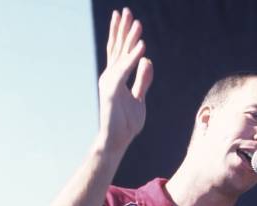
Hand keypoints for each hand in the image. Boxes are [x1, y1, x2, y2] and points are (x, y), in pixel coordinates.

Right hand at [97, 8, 153, 151]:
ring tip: (136, 22)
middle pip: (117, 48)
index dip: (122, 34)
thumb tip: (147, 61)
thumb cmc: (126, 123)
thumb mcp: (140, 99)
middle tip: (126, 10)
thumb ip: (143, 80)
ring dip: (130, 38)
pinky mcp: (112, 90)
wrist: (117, 141)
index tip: (126, 18)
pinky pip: (125, 70)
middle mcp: (110, 76)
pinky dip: (134, 58)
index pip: (119, 51)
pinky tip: (142, 47)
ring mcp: (110, 82)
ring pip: (121, 55)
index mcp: (116, 77)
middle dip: (123, 29)